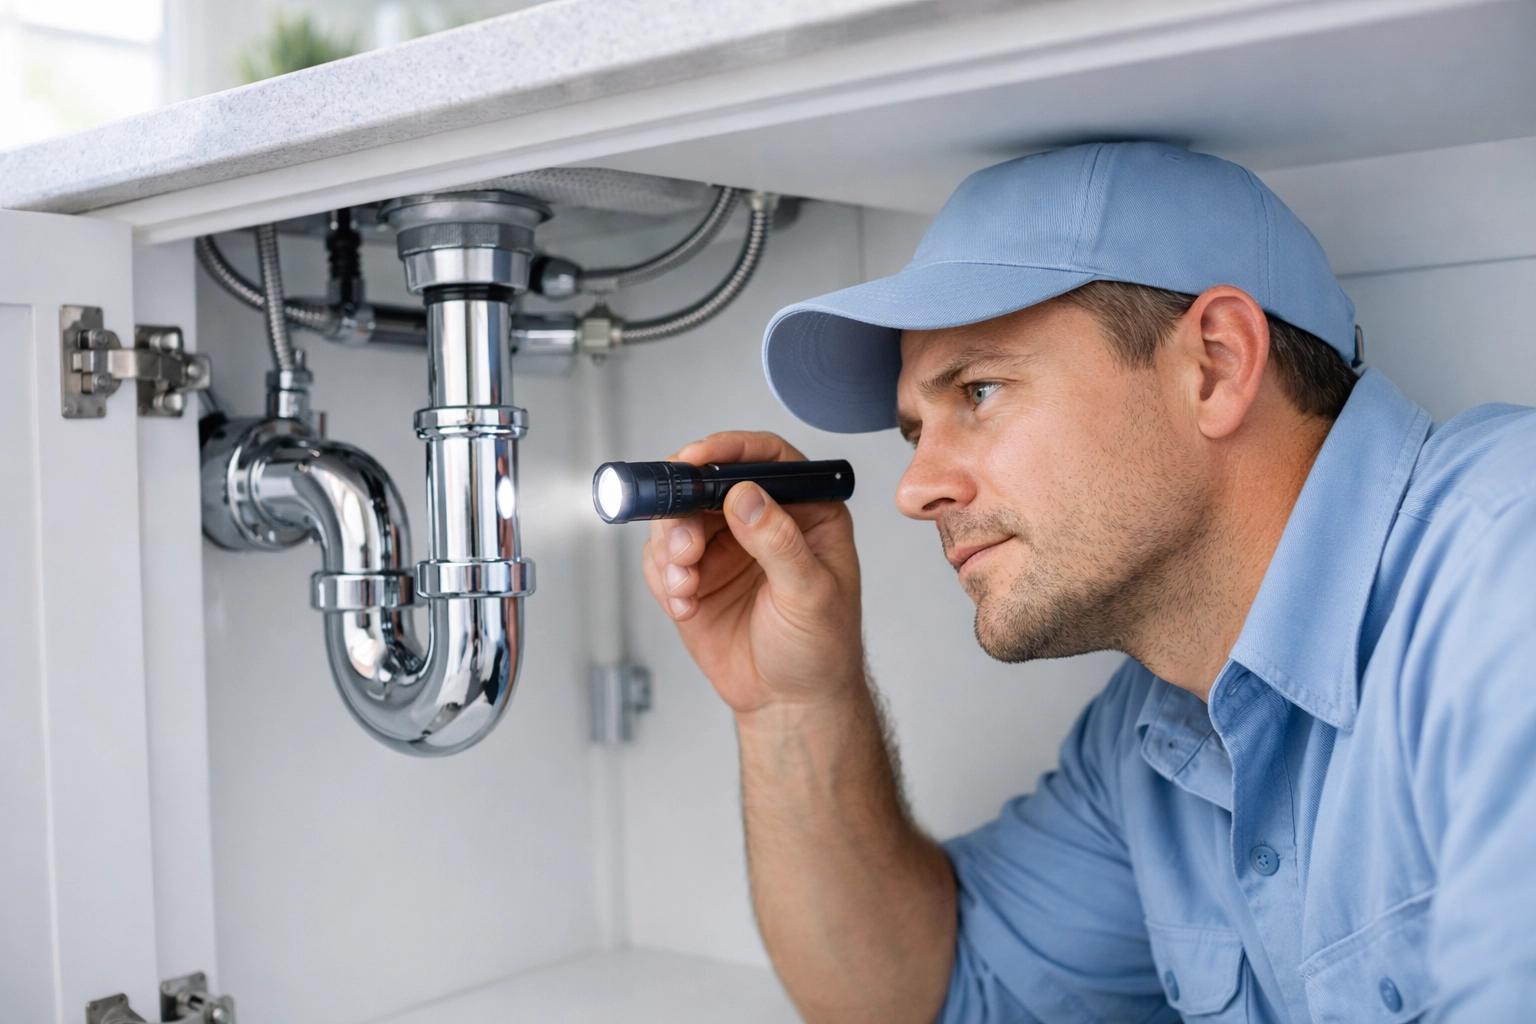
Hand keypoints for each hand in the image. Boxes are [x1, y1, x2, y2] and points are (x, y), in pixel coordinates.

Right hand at [640, 431, 864, 716]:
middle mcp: (760, 519)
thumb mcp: (812, 595)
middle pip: (707, 482)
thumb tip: (746, 496)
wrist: (790, 703)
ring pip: (676, 518)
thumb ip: (780, 544)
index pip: (766, 457)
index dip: (727, 449)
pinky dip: (664, 579)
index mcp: (805, 509)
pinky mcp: (694, 575)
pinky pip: (660, 560)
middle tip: (682, 543)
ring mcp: (724, 546)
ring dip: (671, 549)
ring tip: (685, 585)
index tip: (694, 460)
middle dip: (683, 508)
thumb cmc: (821, 648)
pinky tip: (685, 605)